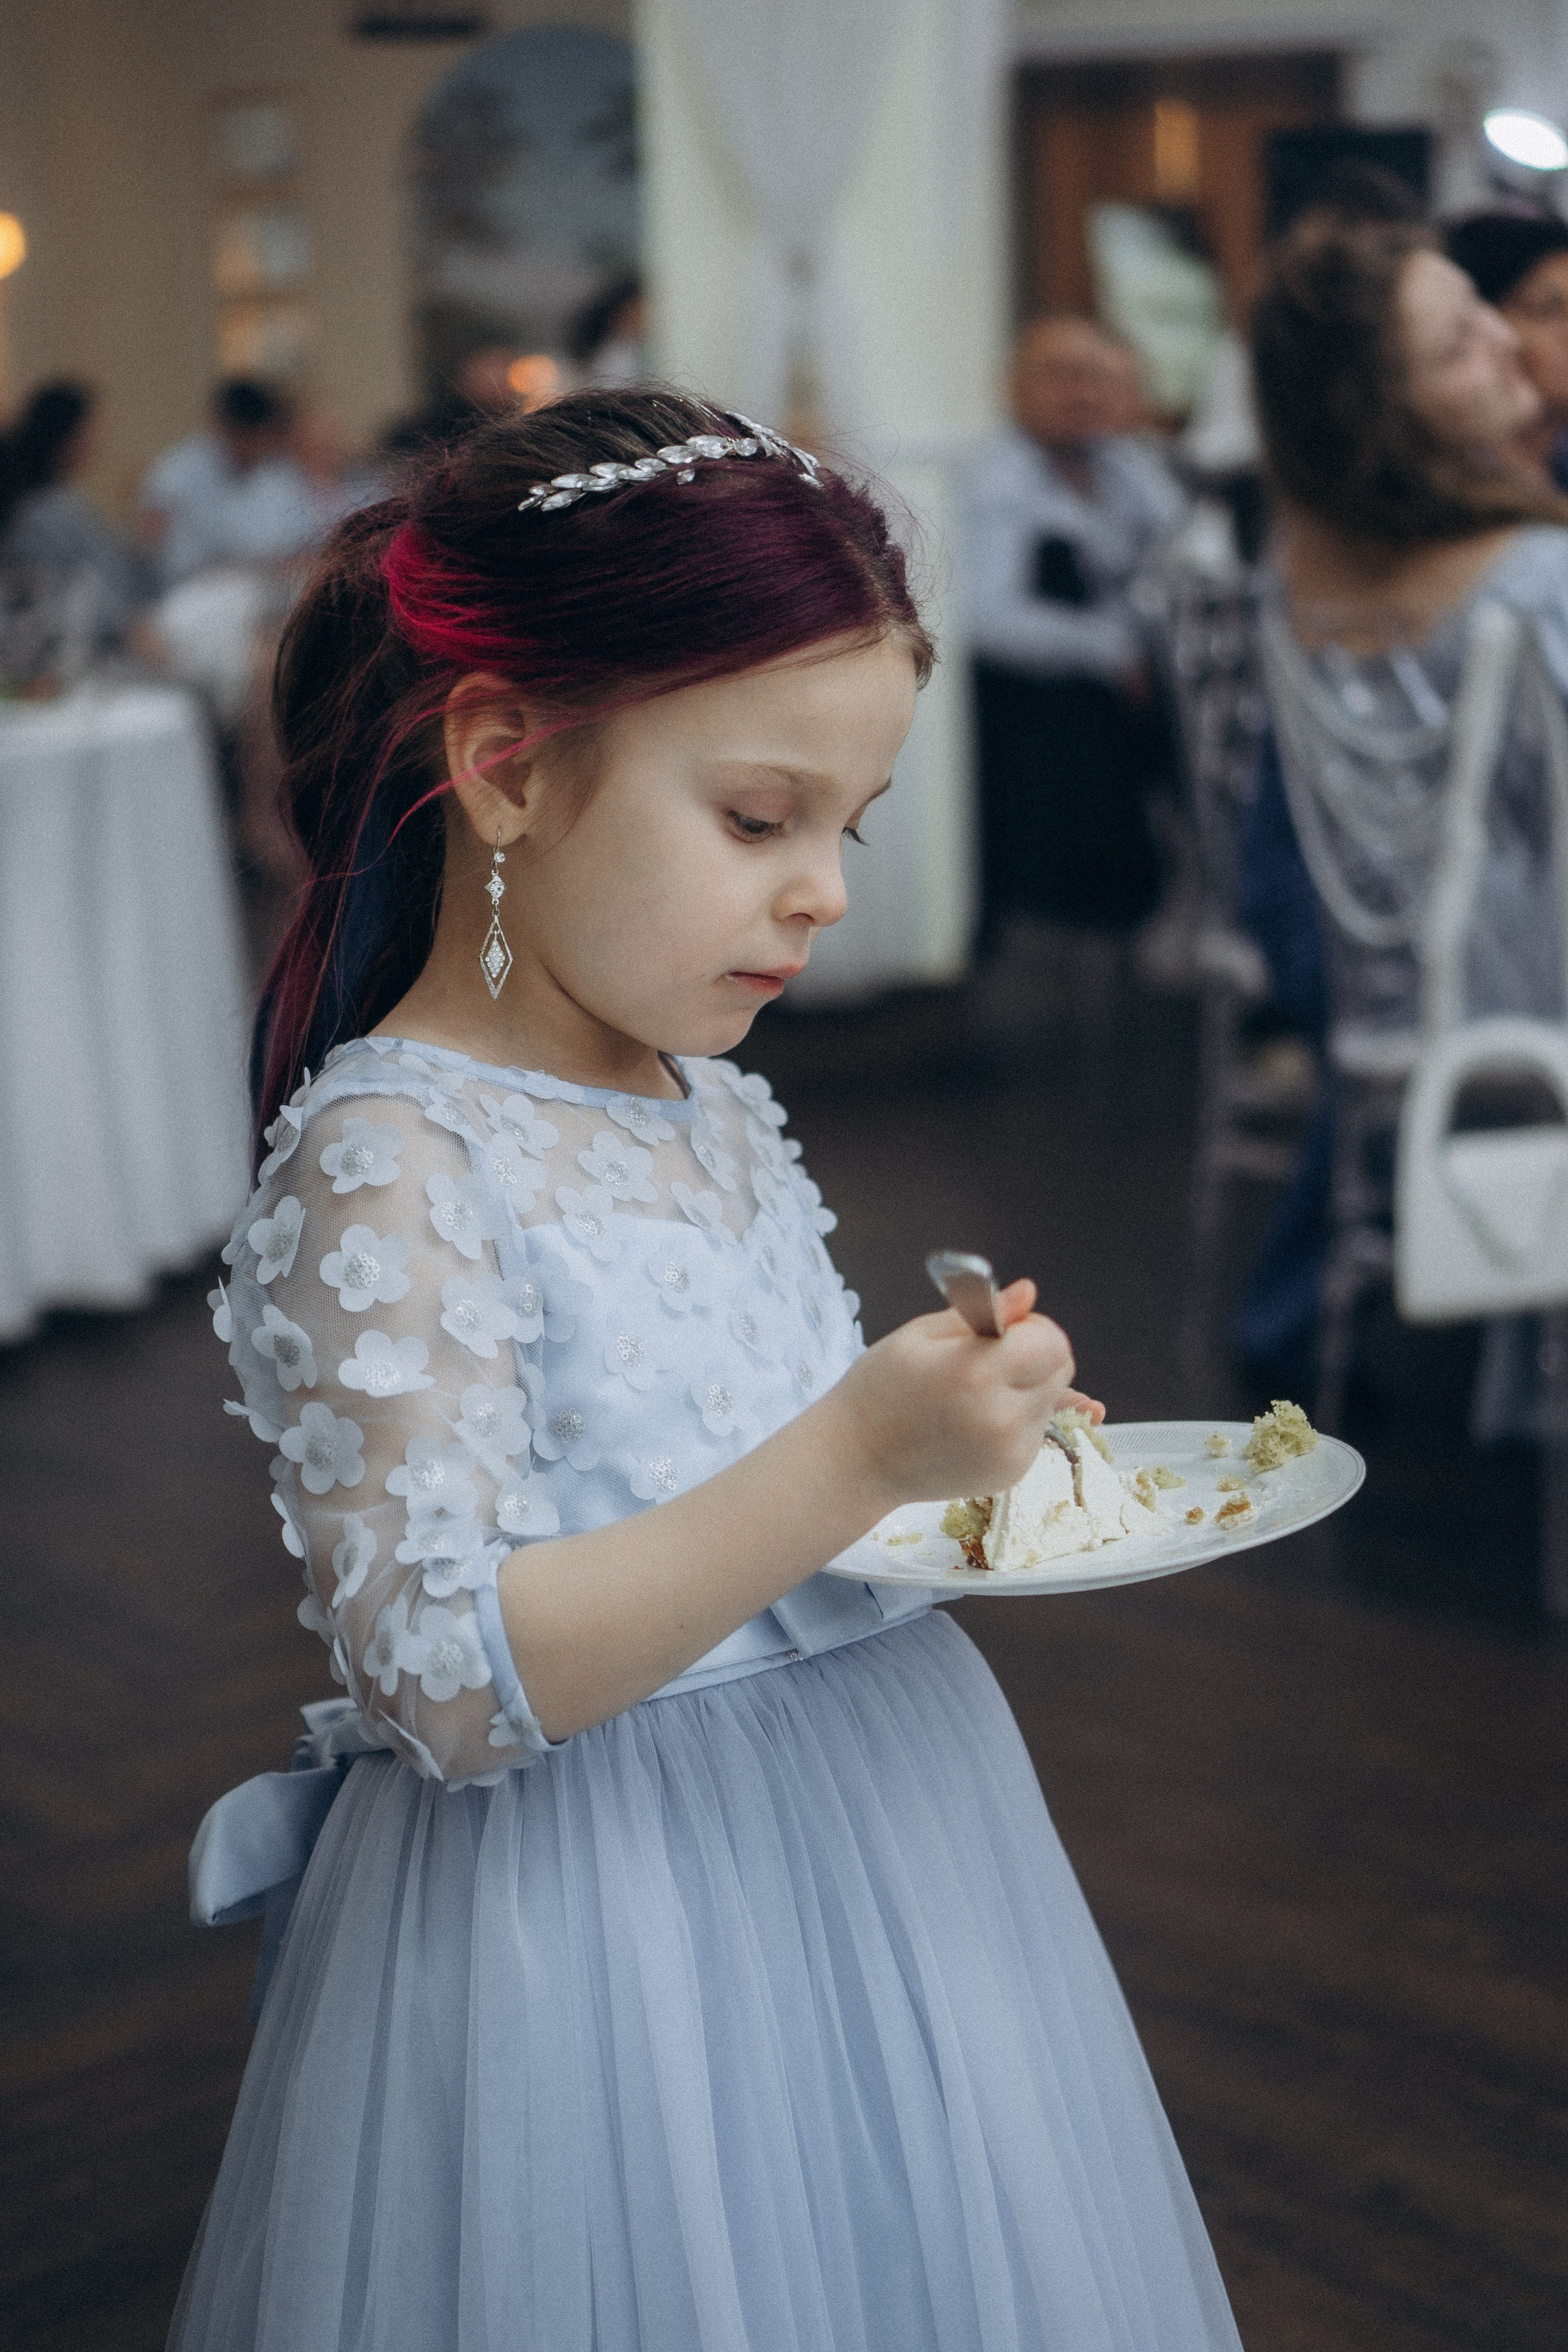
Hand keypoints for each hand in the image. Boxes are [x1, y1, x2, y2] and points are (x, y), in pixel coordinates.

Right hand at [832, 1277, 1091, 1509]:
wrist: (857, 1461)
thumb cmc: (879, 1390)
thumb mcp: (921, 1335)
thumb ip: (983, 1313)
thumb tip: (1028, 1293)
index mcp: (978, 1376)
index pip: (1052, 1343)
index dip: (1032, 1328)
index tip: (1003, 1331)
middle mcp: (1002, 1420)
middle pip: (1061, 1370)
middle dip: (1035, 1354)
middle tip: (991, 1358)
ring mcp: (1010, 1453)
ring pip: (1052, 1400)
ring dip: (1027, 1387)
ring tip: (977, 1392)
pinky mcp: (1012, 1473)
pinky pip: (1037, 1430)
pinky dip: (1018, 1417)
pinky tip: (976, 1418)